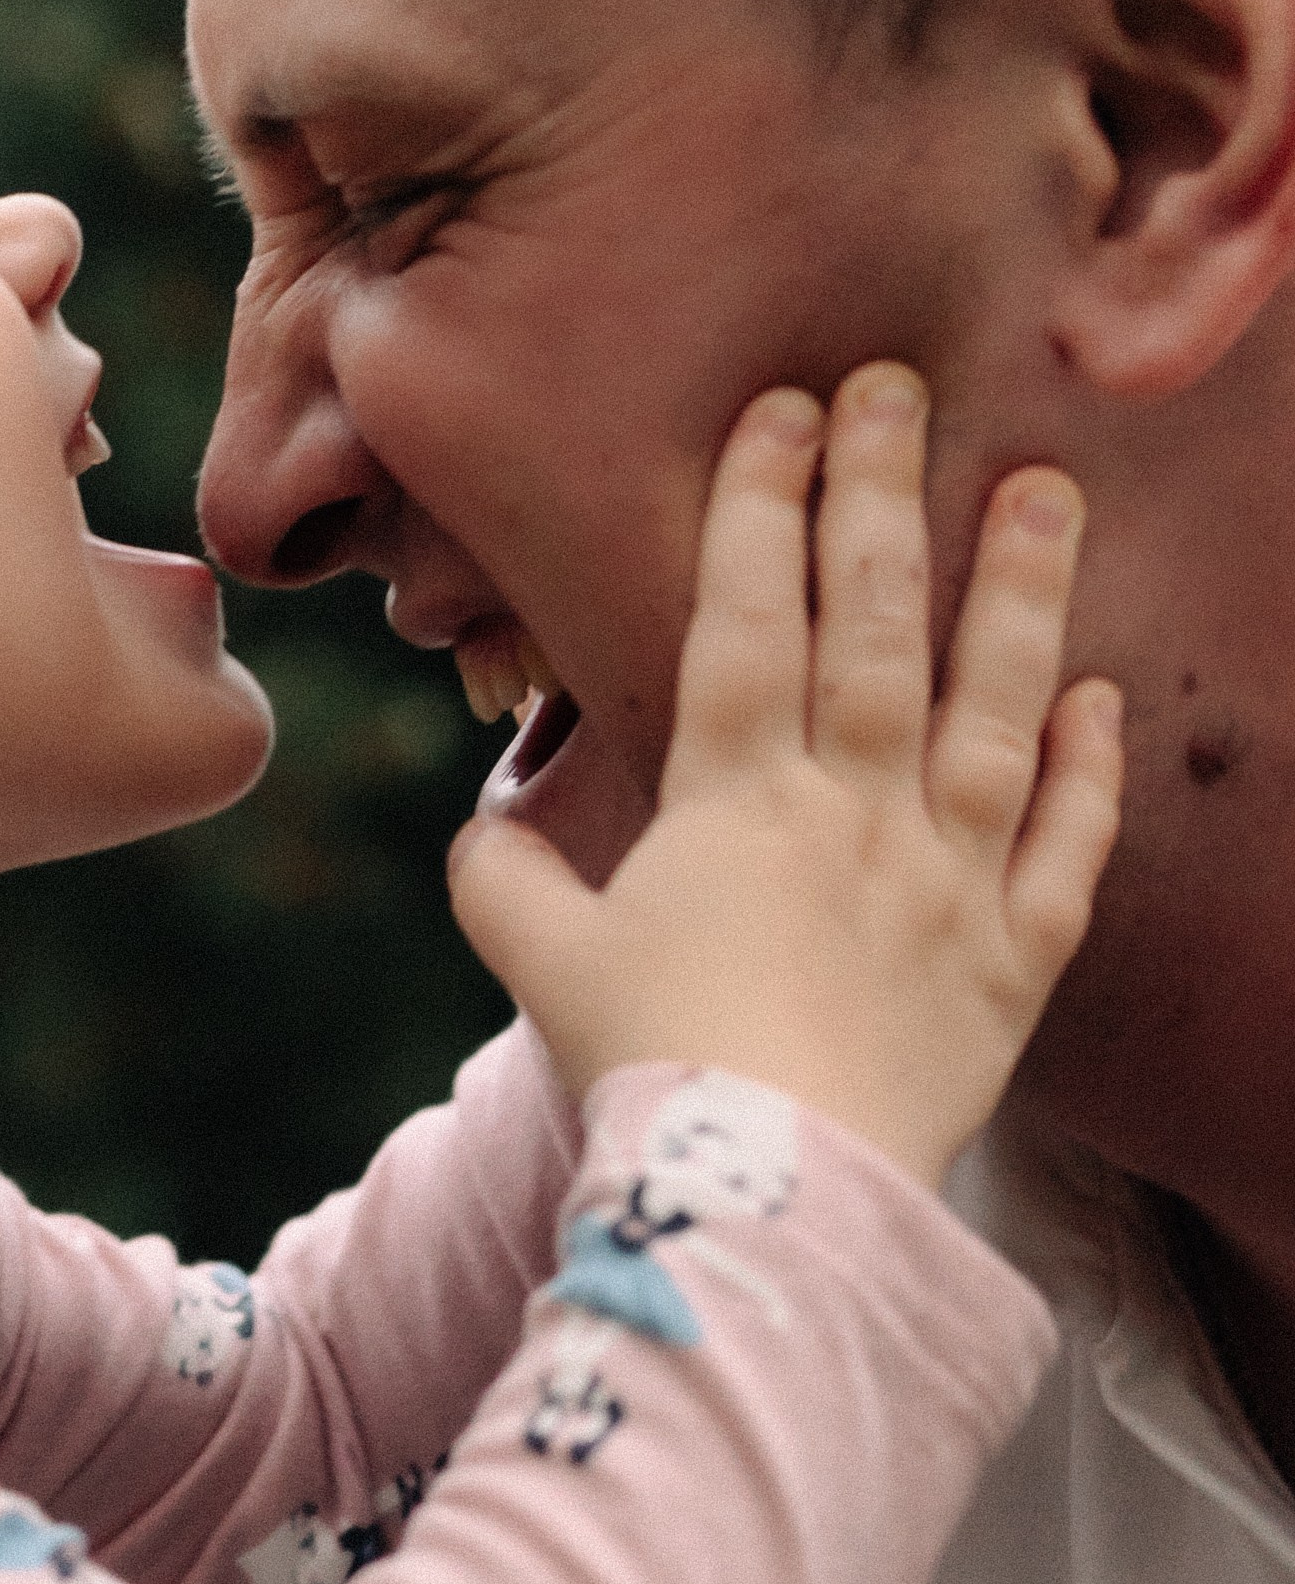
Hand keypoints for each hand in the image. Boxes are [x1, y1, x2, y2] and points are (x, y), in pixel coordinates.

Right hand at [448, 364, 1123, 1185]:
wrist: (763, 1194)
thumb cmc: (644, 1072)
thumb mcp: (543, 971)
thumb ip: (507, 885)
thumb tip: (484, 833)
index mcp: (735, 802)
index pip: (750, 618)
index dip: (762, 505)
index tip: (783, 408)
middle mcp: (854, 816)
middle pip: (876, 629)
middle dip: (883, 498)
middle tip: (898, 389)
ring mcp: (947, 883)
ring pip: (995, 711)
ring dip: (1020, 595)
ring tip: (1045, 492)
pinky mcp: (1012, 967)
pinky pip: (1066, 852)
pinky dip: (1090, 774)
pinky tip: (1100, 700)